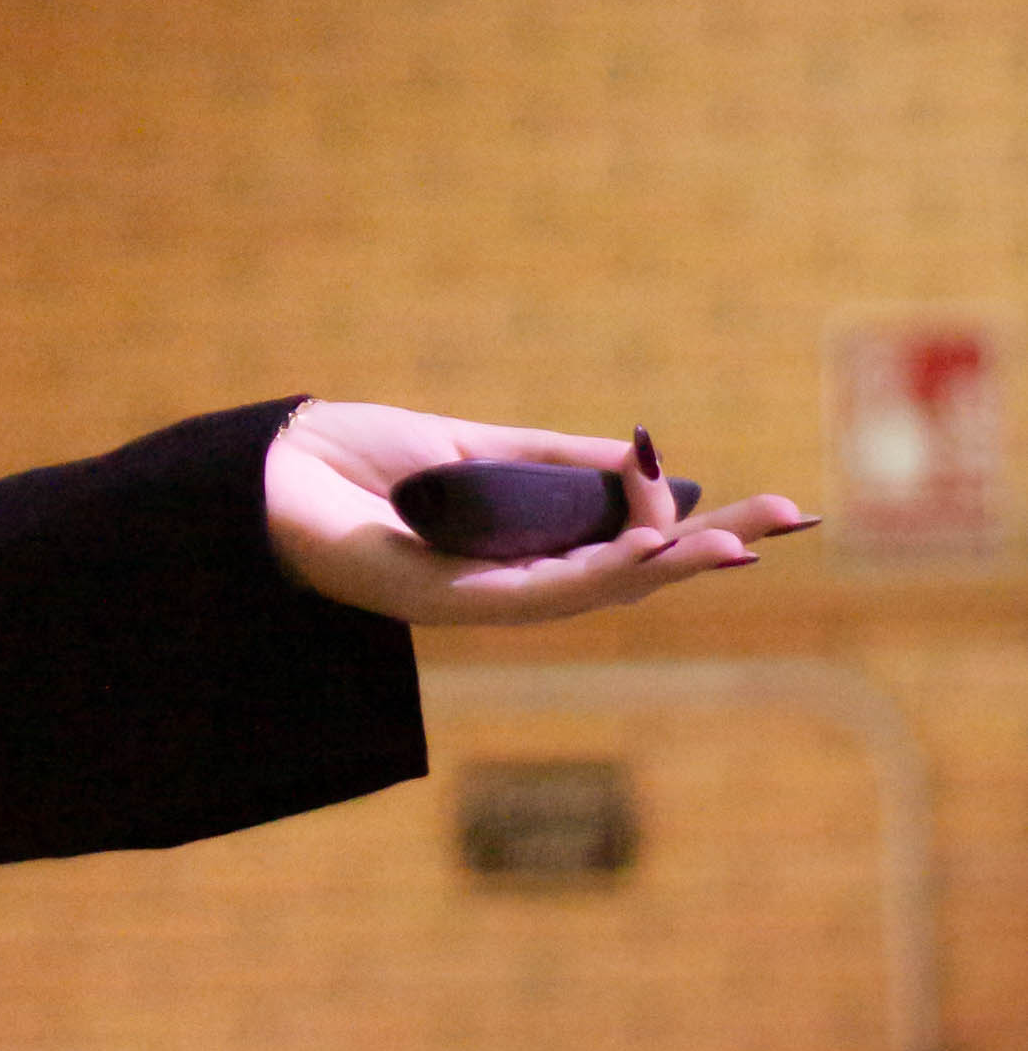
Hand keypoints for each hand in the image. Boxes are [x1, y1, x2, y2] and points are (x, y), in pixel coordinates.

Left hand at [265, 398, 811, 627]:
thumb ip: (559, 462)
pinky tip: (649, 554)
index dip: (696, 531)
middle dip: (708, 550)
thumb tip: (649, 462)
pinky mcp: (444, 604)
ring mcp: (478, 600)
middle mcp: (505, 583)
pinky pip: (538, 592)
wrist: (260, 472)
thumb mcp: (475, 447)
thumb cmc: (348, 458)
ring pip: (595, 590)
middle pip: (627, 575)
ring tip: (736, 543)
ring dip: (669, 565)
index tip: (771, 510)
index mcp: (514, 548)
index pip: (624, 548)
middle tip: (790, 522)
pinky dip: (598, 573)